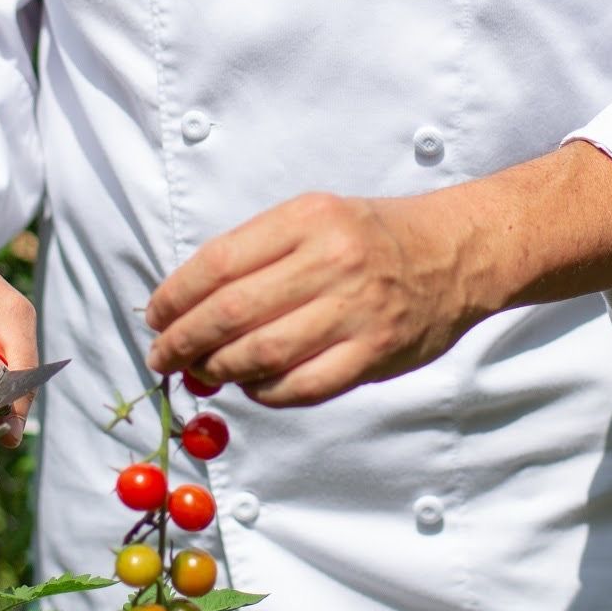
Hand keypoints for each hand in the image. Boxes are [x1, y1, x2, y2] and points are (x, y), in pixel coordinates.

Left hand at [143, 146, 611, 410]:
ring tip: (202, 372)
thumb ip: (260, 256)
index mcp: (308, 217)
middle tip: (163, 355)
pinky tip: (251, 387)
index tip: (156, 316)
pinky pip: (302, 386)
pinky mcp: (375, 353)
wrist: (456, 252)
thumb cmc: (373, 237)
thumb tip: (188, 308)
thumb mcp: (317, 218)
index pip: (219, 262)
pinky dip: (265, 393)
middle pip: (232, 311)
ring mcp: (357, 309)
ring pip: (262, 353)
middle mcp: (332, 259)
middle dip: (184, 340)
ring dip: (218, 370)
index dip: (175, 296)